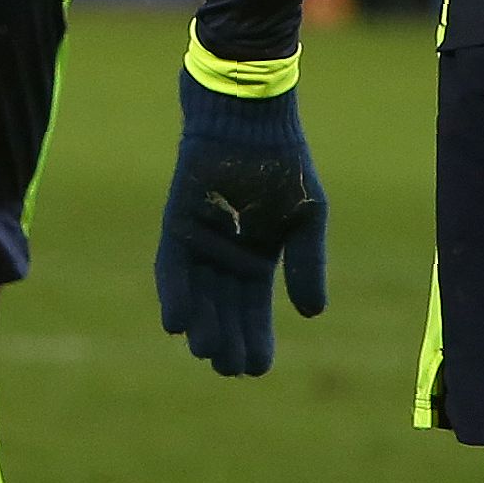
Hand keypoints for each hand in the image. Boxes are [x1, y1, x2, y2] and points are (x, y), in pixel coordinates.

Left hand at [155, 70, 328, 376]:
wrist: (250, 114)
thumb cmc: (284, 160)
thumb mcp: (307, 217)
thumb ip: (307, 263)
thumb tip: (312, 314)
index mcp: (258, 257)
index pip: (253, 309)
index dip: (256, 339)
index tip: (257, 369)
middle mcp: (224, 254)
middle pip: (222, 309)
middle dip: (226, 341)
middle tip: (229, 368)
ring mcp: (198, 239)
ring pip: (196, 295)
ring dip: (200, 324)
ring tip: (206, 351)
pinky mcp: (175, 222)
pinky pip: (171, 266)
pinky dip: (174, 293)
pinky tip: (177, 323)